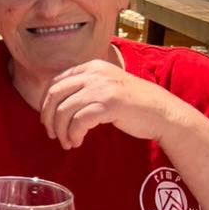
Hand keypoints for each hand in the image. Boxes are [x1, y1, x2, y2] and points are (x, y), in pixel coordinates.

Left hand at [40, 58, 188, 149]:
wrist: (161, 112)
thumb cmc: (133, 104)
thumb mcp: (106, 87)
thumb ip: (84, 90)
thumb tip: (55, 105)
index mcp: (91, 67)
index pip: (55, 82)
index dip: (46, 103)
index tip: (48, 120)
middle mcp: (94, 74)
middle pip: (55, 95)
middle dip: (48, 118)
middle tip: (52, 134)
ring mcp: (102, 88)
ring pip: (64, 110)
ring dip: (61, 131)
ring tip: (67, 142)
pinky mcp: (109, 104)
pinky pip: (79, 121)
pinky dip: (74, 134)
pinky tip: (77, 142)